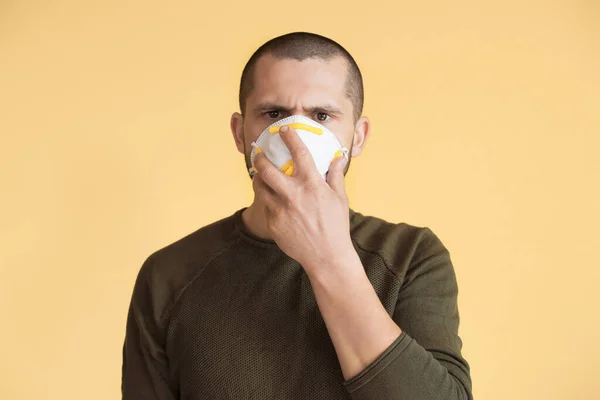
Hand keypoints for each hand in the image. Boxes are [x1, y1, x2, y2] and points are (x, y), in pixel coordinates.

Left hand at [252, 125, 354, 275]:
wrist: (326, 256)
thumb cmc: (336, 226)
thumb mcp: (339, 198)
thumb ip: (335, 175)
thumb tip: (339, 157)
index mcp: (312, 184)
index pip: (299, 153)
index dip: (290, 137)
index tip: (284, 130)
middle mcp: (293, 194)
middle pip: (266, 169)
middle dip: (259, 158)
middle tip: (258, 154)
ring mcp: (281, 209)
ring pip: (259, 186)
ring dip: (258, 178)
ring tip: (260, 176)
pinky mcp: (273, 222)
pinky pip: (265, 205)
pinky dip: (266, 199)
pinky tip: (271, 199)